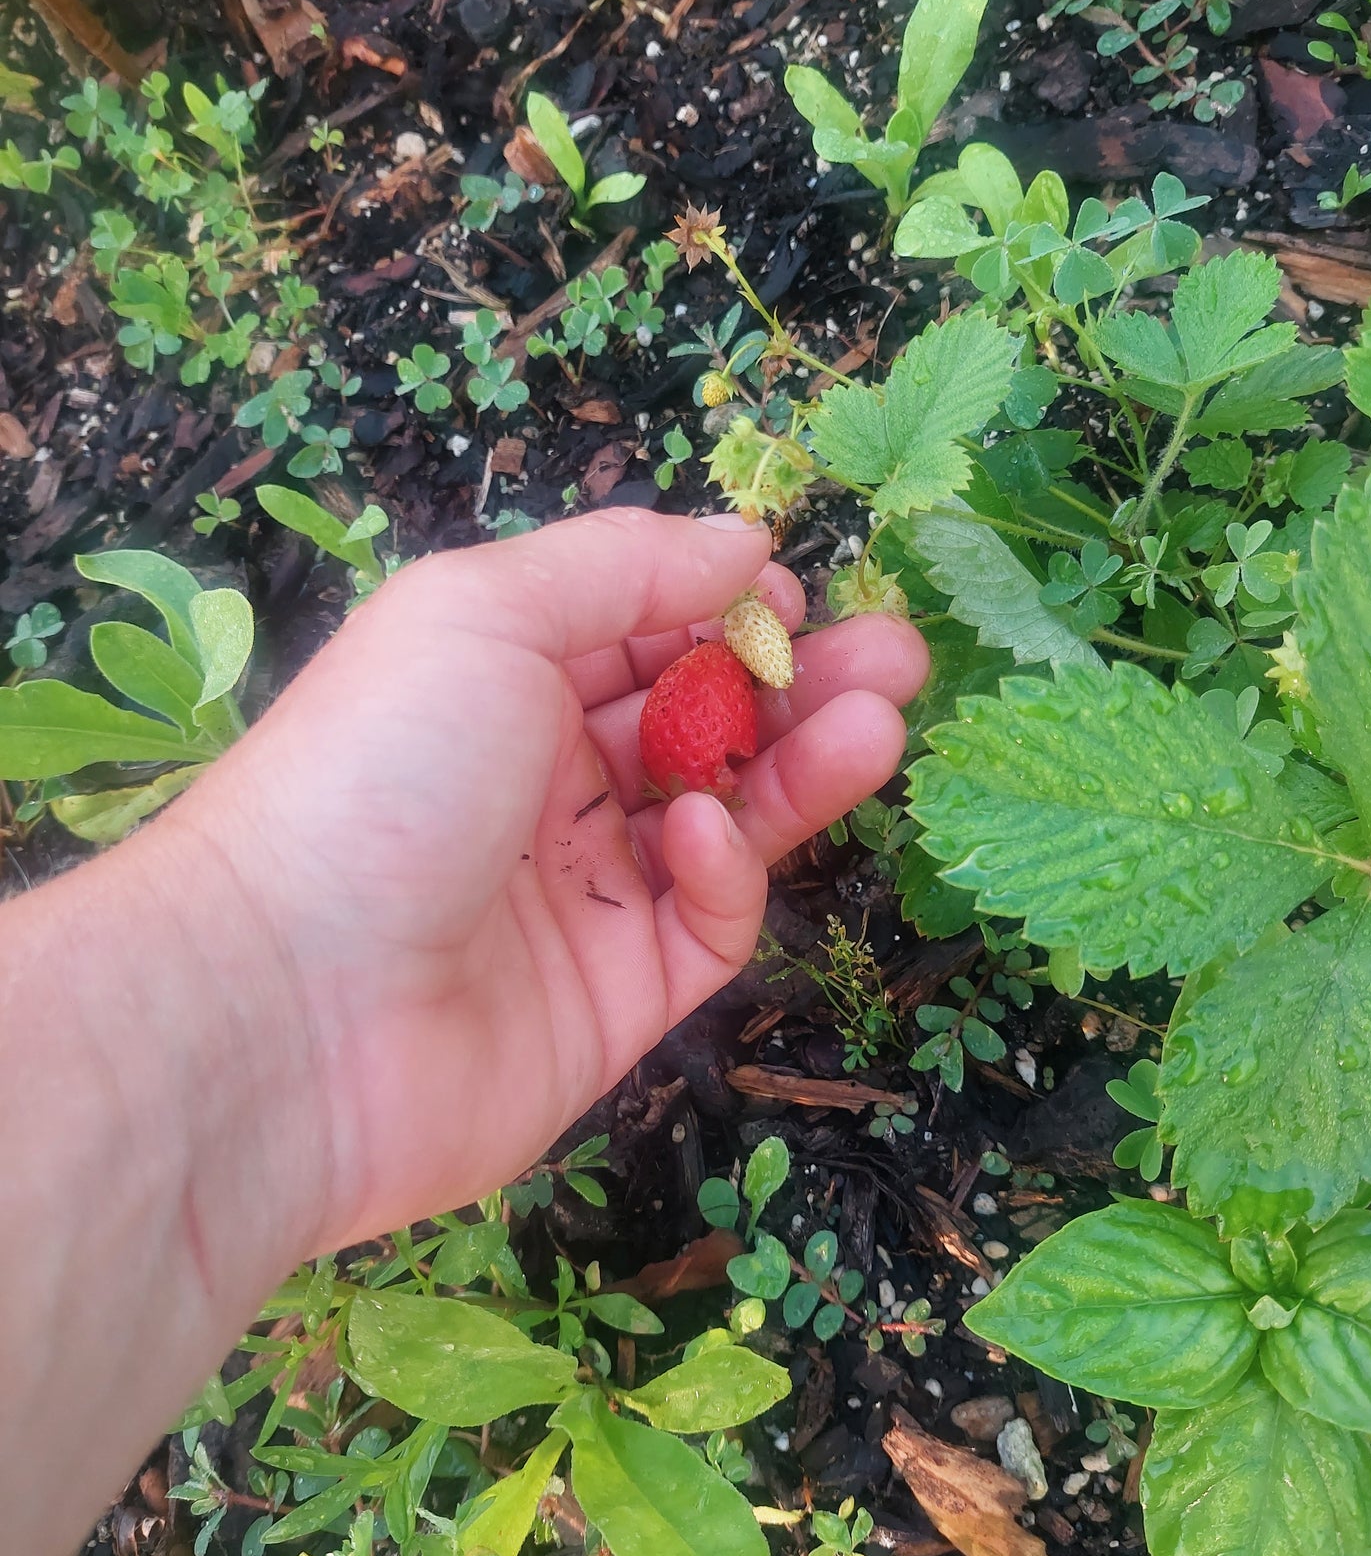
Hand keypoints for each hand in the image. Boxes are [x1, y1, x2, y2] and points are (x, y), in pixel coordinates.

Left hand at [176, 508, 928, 1250]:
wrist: (287, 1013)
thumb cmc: (376, 774)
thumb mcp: (482, 613)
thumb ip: (621, 567)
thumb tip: (744, 543)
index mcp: (498, 684)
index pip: (643, 632)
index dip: (724, 606)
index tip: (795, 590)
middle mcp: (543, 785)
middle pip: (701, 722)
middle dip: (801, 681)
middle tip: (898, 656)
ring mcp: (585, 895)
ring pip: (728, 817)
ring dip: (805, 764)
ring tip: (884, 719)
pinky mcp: (619, 999)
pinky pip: (705, 921)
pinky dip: (724, 869)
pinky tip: (709, 831)